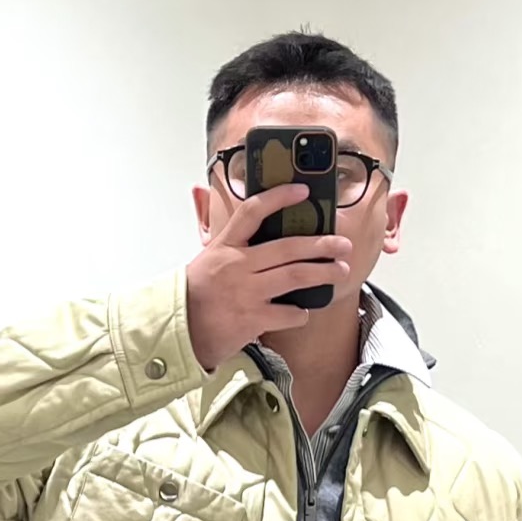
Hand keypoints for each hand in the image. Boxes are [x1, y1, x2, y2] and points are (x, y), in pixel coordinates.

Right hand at [185, 183, 352, 371]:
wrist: (178, 330)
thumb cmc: (194, 294)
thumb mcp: (207, 257)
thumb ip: (229, 236)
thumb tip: (233, 207)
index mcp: (225, 245)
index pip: (253, 211)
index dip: (279, 197)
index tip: (302, 190)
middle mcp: (237, 265)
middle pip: (287, 247)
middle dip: (321, 244)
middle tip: (342, 244)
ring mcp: (246, 292)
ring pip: (295, 276)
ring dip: (323, 272)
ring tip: (341, 270)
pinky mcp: (252, 319)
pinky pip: (288, 314)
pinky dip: (300, 313)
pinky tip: (305, 311)